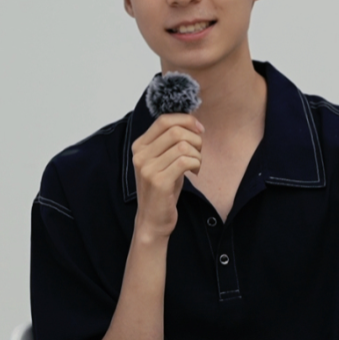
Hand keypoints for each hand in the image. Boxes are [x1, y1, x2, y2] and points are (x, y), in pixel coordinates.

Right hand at [131, 114, 202, 239]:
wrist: (152, 220)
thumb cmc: (162, 189)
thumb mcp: (162, 160)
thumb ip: (171, 141)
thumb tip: (192, 121)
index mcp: (139, 146)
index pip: (164, 120)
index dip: (185, 120)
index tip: (199, 129)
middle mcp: (140, 155)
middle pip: (175, 131)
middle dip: (195, 139)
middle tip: (199, 153)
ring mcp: (148, 169)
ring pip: (183, 146)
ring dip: (197, 154)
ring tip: (196, 165)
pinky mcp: (159, 182)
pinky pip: (185, 161)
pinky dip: (196, 164)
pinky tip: (194, 172)